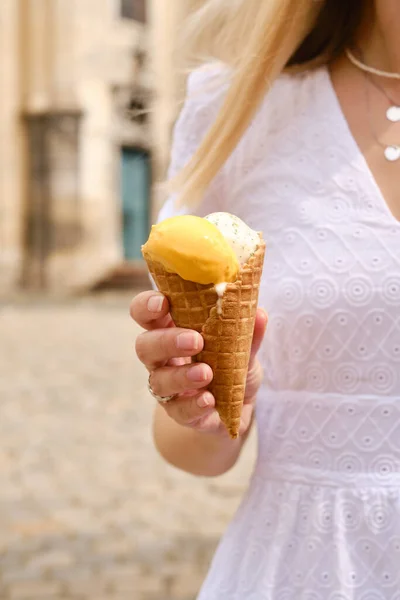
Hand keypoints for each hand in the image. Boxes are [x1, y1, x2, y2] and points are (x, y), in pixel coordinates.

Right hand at [131, 291, 267, 436]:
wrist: (238, 407)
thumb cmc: (230, 365)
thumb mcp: (243, 347)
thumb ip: (248, 332)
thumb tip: (259, 313)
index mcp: (171, 329)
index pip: (146, 312)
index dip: (147, 305)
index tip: (162, 302)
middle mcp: (162, 357)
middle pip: (145, 346)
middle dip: (166, 341)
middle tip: (195, 341)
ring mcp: (168, 387)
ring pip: (158, 381)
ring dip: (181, 376)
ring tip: (207, 374)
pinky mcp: (180, 413)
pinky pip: (179, 410)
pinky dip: (194, 404)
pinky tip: (209, 399)